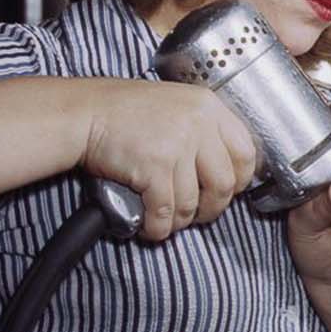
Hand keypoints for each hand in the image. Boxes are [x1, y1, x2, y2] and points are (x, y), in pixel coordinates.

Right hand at [79, 80, 257, 241]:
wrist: (84, 113)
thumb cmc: (124, 111)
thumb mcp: (176, 105)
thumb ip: (202, 129)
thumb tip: (223, 168)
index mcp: (208, 106)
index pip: (246, 151)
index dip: (240, 179)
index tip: (228, 190)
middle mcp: (198, 124)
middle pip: (225, 183)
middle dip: (213, 208)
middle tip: (199, 213)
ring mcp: (177, 146)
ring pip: (193, 203)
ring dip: (181, 221)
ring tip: (168, 220)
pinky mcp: (154, 168)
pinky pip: (165, 211)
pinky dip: (158, 227)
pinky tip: (151, 227)